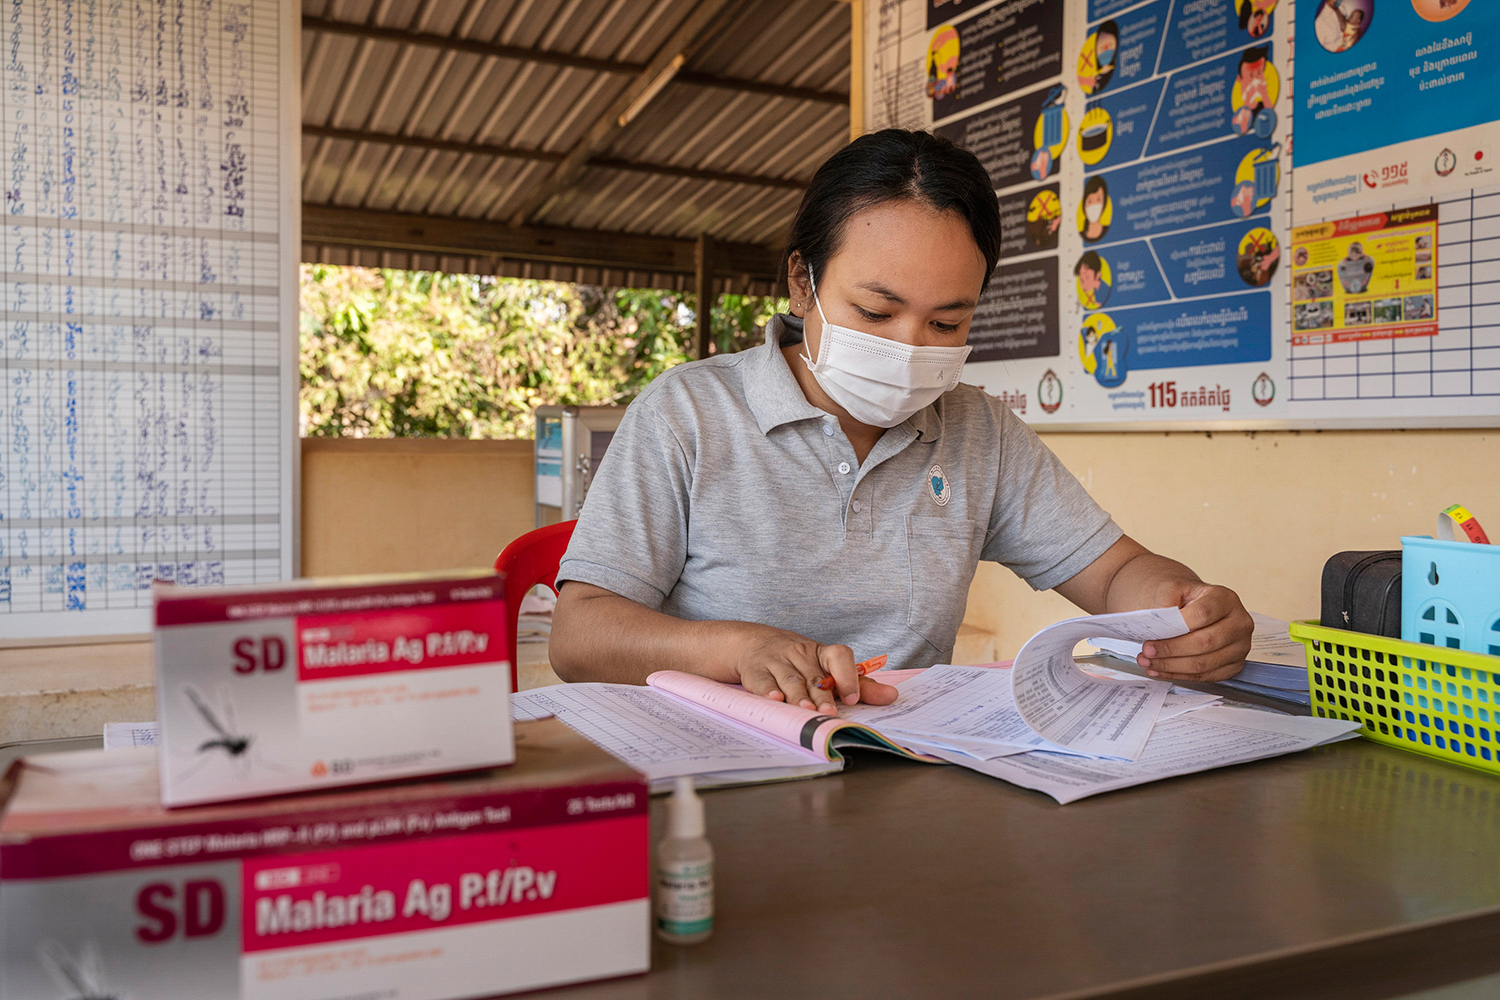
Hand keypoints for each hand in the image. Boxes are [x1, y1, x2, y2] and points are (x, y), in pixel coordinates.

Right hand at [730, 625, 898, 714]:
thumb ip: (860, 685)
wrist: (752, 642)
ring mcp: (776, 661)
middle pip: (814, 676)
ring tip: (807, 712)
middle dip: (822, 697)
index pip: (839, 656)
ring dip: (799, 696)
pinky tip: (775, 700)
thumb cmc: (797, 661)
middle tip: (830, 715)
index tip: (852, 698)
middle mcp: (799, 654)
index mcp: (821, 653)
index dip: (847, 676)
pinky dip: (768, 691)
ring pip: (790, 680)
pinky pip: (763, 682)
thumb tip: (892, 696)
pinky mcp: (756, 671)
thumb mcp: (826, 668)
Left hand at [1136, 583, 1253, 681]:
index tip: (1152, 636)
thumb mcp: (1173, 589)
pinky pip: (1206, 676)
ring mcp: (1240, 646)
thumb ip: (1165, 602)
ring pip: (1204, 663)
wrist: (1196, 607)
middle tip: (1147, 652)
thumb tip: (1158, 625)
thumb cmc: (1186, 599)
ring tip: (1149, 662)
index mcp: (1226, 599)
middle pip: (1205, 642)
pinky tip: (1161, 670)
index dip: (1177, 628)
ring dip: (1172, 666)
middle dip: (1171, 650)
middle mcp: (1239, 623)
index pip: (1203, 614)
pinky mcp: (1234, 665)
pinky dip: (1180, 675)